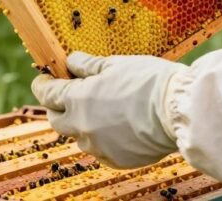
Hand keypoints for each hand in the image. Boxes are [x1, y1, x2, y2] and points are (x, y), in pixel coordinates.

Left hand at [31, 52, 184, 168]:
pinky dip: (101, 139)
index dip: (42, 84)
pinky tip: (115, 127)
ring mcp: (98, 146)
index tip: (44, 79)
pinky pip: (99, 150)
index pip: (46, 94)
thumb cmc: (148, 82)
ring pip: (78, 137)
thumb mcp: (115, 64)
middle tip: (68, 94)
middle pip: (56, 120)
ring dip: (80, 124)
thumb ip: (87, 65)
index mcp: (77, 100)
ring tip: (99, 110)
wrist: (179, 110)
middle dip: (57, 106)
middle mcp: (82, 127)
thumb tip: (71, 62)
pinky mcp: (116, 160)